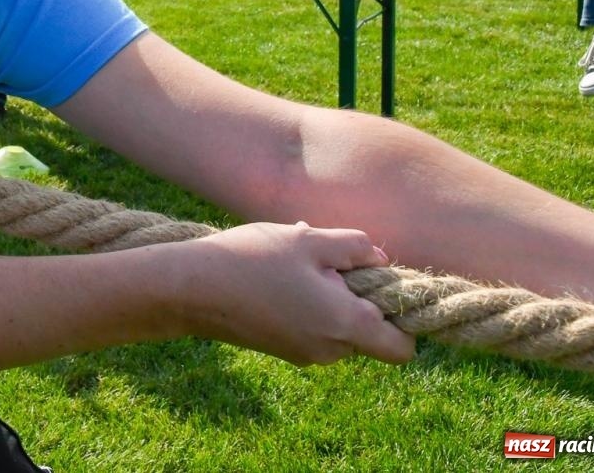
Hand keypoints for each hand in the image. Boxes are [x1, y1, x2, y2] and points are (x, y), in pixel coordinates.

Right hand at [179, 221, 414, 366]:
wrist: (189, 289)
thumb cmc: (252, 260)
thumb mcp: (310, 240)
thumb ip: (356, 247)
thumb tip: (381, 258)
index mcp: (346, 327)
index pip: (403, 348)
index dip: (403, 317)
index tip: (381, 284)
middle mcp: (330, 350)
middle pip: (369, 331)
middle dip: (357, 296)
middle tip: (324, 260)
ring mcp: (303, 354)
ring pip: (338, 326)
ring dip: (329, 296)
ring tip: (294, 263)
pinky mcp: (282, 348)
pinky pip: (313, 327)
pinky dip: (307, 304)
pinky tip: (276, 275)